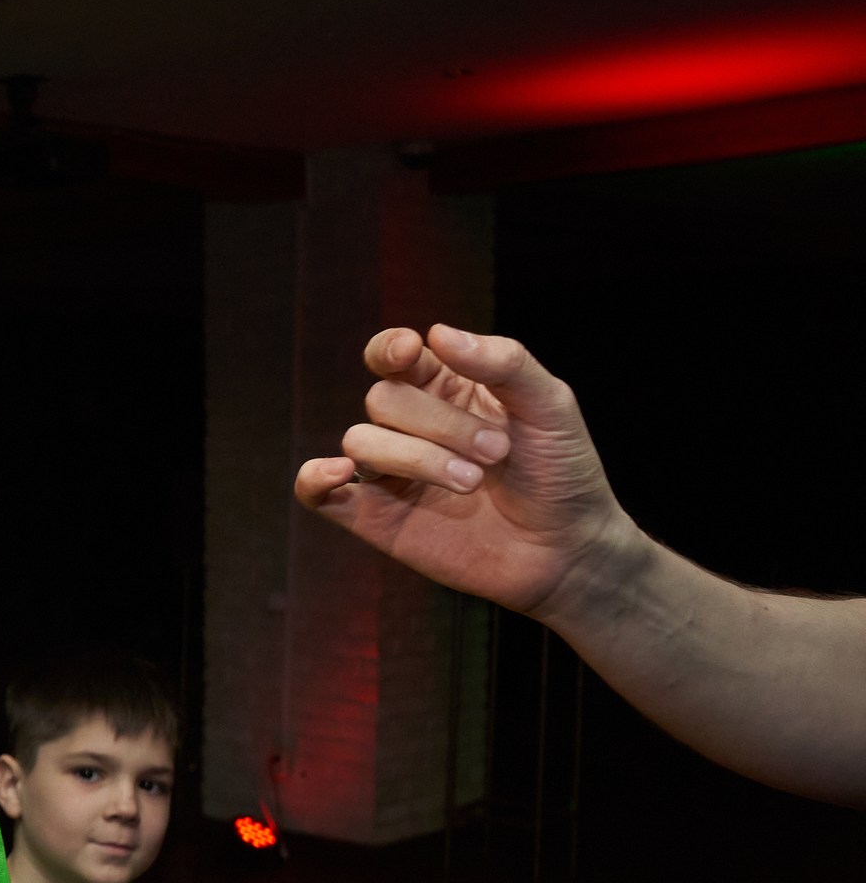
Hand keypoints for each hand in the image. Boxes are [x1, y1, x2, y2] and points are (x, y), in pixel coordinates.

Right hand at [293, 326, 629, 621]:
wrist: (567, 549)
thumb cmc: (562, 471)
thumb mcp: (550, 404)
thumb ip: (503, 362)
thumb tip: (436, 334)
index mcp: (446, 387)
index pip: (393, 354)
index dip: (391, 349)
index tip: (412, 352)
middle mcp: (411, 425)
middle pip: (384, 399)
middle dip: (441, 424)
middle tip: (497, 452)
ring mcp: (389, 472)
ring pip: (360, 440)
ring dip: (417, 459)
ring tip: (472, 484)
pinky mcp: (374, 517)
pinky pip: (318, 493)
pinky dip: (316, 479)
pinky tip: (338, 474)